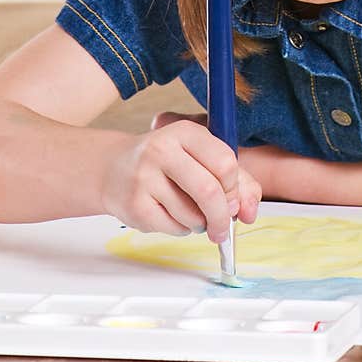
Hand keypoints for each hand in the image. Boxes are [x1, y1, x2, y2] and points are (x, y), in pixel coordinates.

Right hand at [100, 114, 261, 240]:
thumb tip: (249, 212)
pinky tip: (171, 215)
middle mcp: (162, 150)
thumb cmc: (168, 164)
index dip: (234, 187)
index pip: (225, 162)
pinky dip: (182, 229)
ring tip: (191, 214)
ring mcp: (144, 177)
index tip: (232, 197)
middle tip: (223, 227)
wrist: (112, 168)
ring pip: (192, 214)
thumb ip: (237, 180)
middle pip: (209, 191)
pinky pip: (173, 227)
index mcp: (185, 132)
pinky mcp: (134, 205)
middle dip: (222, 216)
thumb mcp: (202, 157)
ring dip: (201, 223)